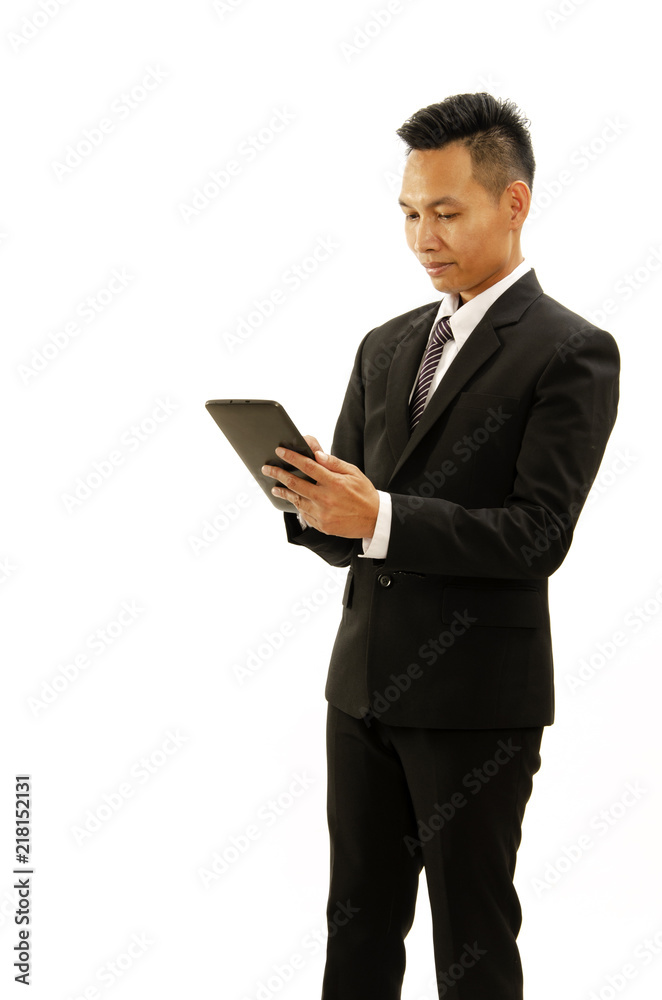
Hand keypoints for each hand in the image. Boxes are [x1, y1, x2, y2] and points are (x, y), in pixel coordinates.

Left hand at [261, 441, 378, 538]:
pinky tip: (293, 499)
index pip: (308, 466)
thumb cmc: (364, 493)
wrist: (374, 520)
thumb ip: (334, 463)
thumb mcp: (353, 473)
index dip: (292, 457)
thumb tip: (317, 454)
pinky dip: (297, 505)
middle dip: (278, 473)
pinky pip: (304, 514)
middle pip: (295, 483)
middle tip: (267, 468)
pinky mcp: (321, 525)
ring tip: (275, 486)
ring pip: (296, 500)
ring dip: (283, 492)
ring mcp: (322, 513)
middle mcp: (325, 498)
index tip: (280, 451)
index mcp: (334, 482)